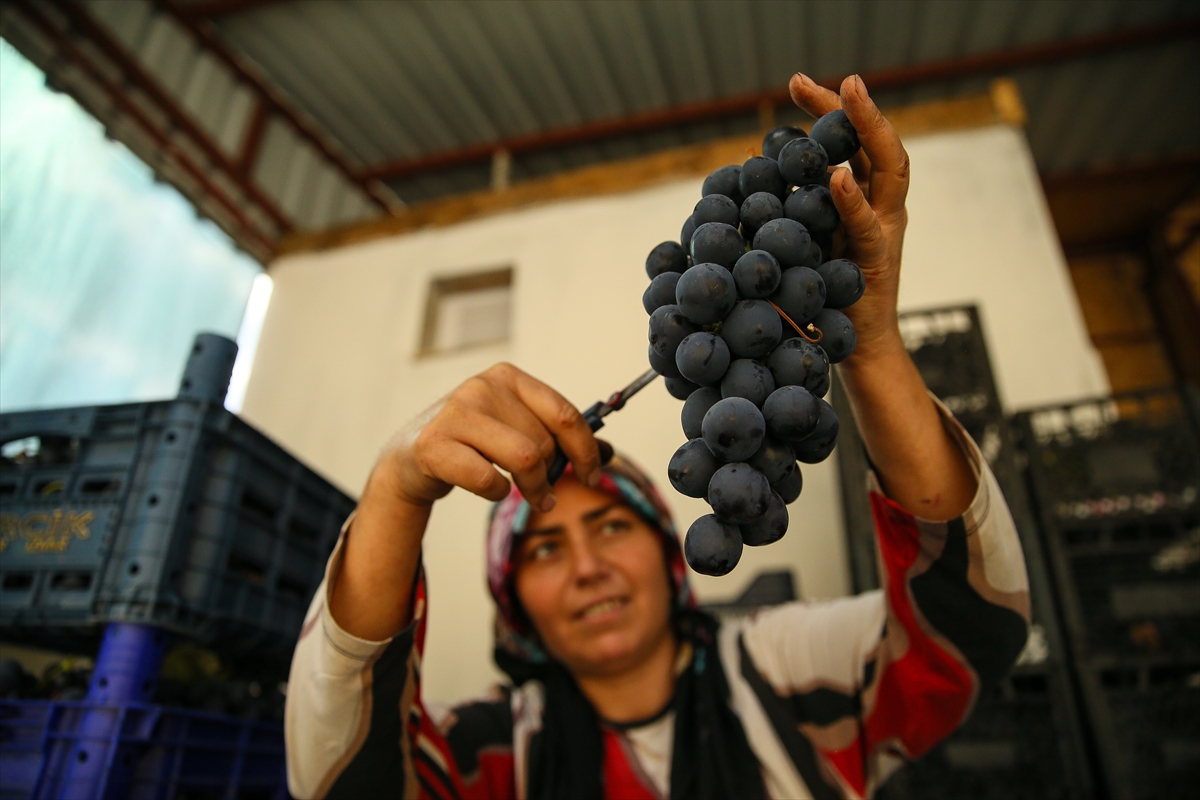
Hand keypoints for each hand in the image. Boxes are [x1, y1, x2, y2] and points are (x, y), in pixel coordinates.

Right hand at [374, 362, 601, 512]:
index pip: (564, 413)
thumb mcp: (515, 429)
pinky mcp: (434, 445)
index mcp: (508, 377)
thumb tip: (609, 453)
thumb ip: (557, 436)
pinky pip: (488, 479)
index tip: (593, 475)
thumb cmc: (472, 443)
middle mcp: (482, 387)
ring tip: (531, 497)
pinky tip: (491, 489)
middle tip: (545, 493)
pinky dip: (497, 492)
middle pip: (544, 442)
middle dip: (552, 475)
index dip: (586, 450)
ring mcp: (456, 413)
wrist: (410, 456)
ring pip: (523, 458)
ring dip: (533, 489)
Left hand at [789, 73, 909, 360]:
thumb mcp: (803, 240)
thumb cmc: (822, 295)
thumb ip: (789, 208)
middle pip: (874, 142)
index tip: (795, 84)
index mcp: (863, 199)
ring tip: (851, 97)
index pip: (851, 141)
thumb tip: (747, 172)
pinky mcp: (877, 261)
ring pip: (890, 168)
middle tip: (832, 78)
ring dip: (870, 128)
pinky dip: (852, 200)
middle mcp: (880, 207)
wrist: (851, 347)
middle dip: (854, 106)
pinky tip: (834, 178)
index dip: (830, 110)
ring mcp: (885, 230)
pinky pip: (868, 226)